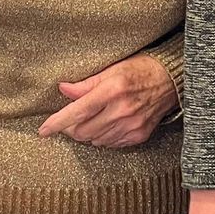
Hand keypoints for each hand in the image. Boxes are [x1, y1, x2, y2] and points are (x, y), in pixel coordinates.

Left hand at [37, 54, 176, 146]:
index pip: (77, 111)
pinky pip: (111, 144)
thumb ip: (85, 83)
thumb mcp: (111, 69)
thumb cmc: (139, 69)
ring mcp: (131, 126)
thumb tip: (63, 89)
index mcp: (111, 91)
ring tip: (93, 118)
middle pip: (83, 131)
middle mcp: (121, 111)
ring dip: (88, 133)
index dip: (57, 122)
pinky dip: (104, 137)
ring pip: (95, 140)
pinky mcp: (139, 136)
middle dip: (72, 127)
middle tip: (72, 118)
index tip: (43, 130)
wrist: (171, 80)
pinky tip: (108, 124)